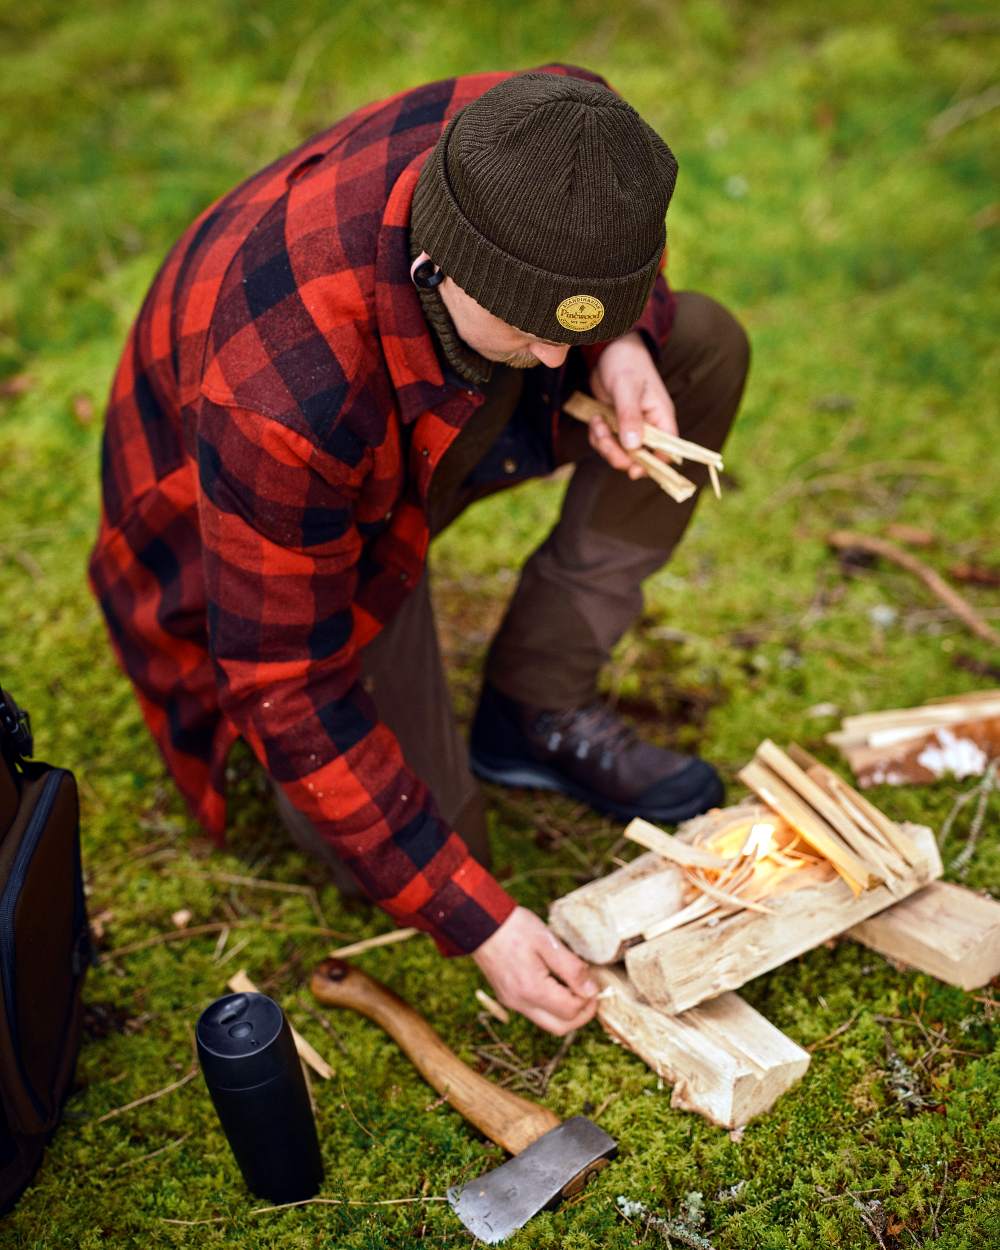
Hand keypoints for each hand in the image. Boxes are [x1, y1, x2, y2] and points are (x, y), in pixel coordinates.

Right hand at [471, 906, 598, 1035]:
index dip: (589, 1000)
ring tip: (575, 989)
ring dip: (566, 1013)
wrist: (479, 922)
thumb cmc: (515, 927)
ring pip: (547, 1023)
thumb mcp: (548, 942)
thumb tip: (591, 990)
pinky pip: (535, 1012)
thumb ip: (572, 968)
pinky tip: (556, 985)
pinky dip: (551, 1006)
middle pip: (560, 1028)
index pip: (570, 1011)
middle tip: (590, 994)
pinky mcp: (507, 997)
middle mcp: (520, 1003)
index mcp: (532, 989)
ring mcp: (511, 1002)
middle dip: (581, 1015)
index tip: (594, 982)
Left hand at [587, 331, 677, 479]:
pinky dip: (598, 436)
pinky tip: (595, 418)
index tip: (634, 469)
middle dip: (619, 454)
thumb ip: (630, 416)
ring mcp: (631, 427)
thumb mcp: (626, 388)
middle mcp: (649, 426)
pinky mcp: (616, 425)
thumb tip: (633, 446)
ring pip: (620, 453)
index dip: (654, 465)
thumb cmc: (625, 362)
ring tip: (597, 421)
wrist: (608, 349)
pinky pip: (607, 443)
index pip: (668, 451)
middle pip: (640, 458)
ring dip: (604, 443)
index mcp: (661, 417)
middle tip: (603, 438)